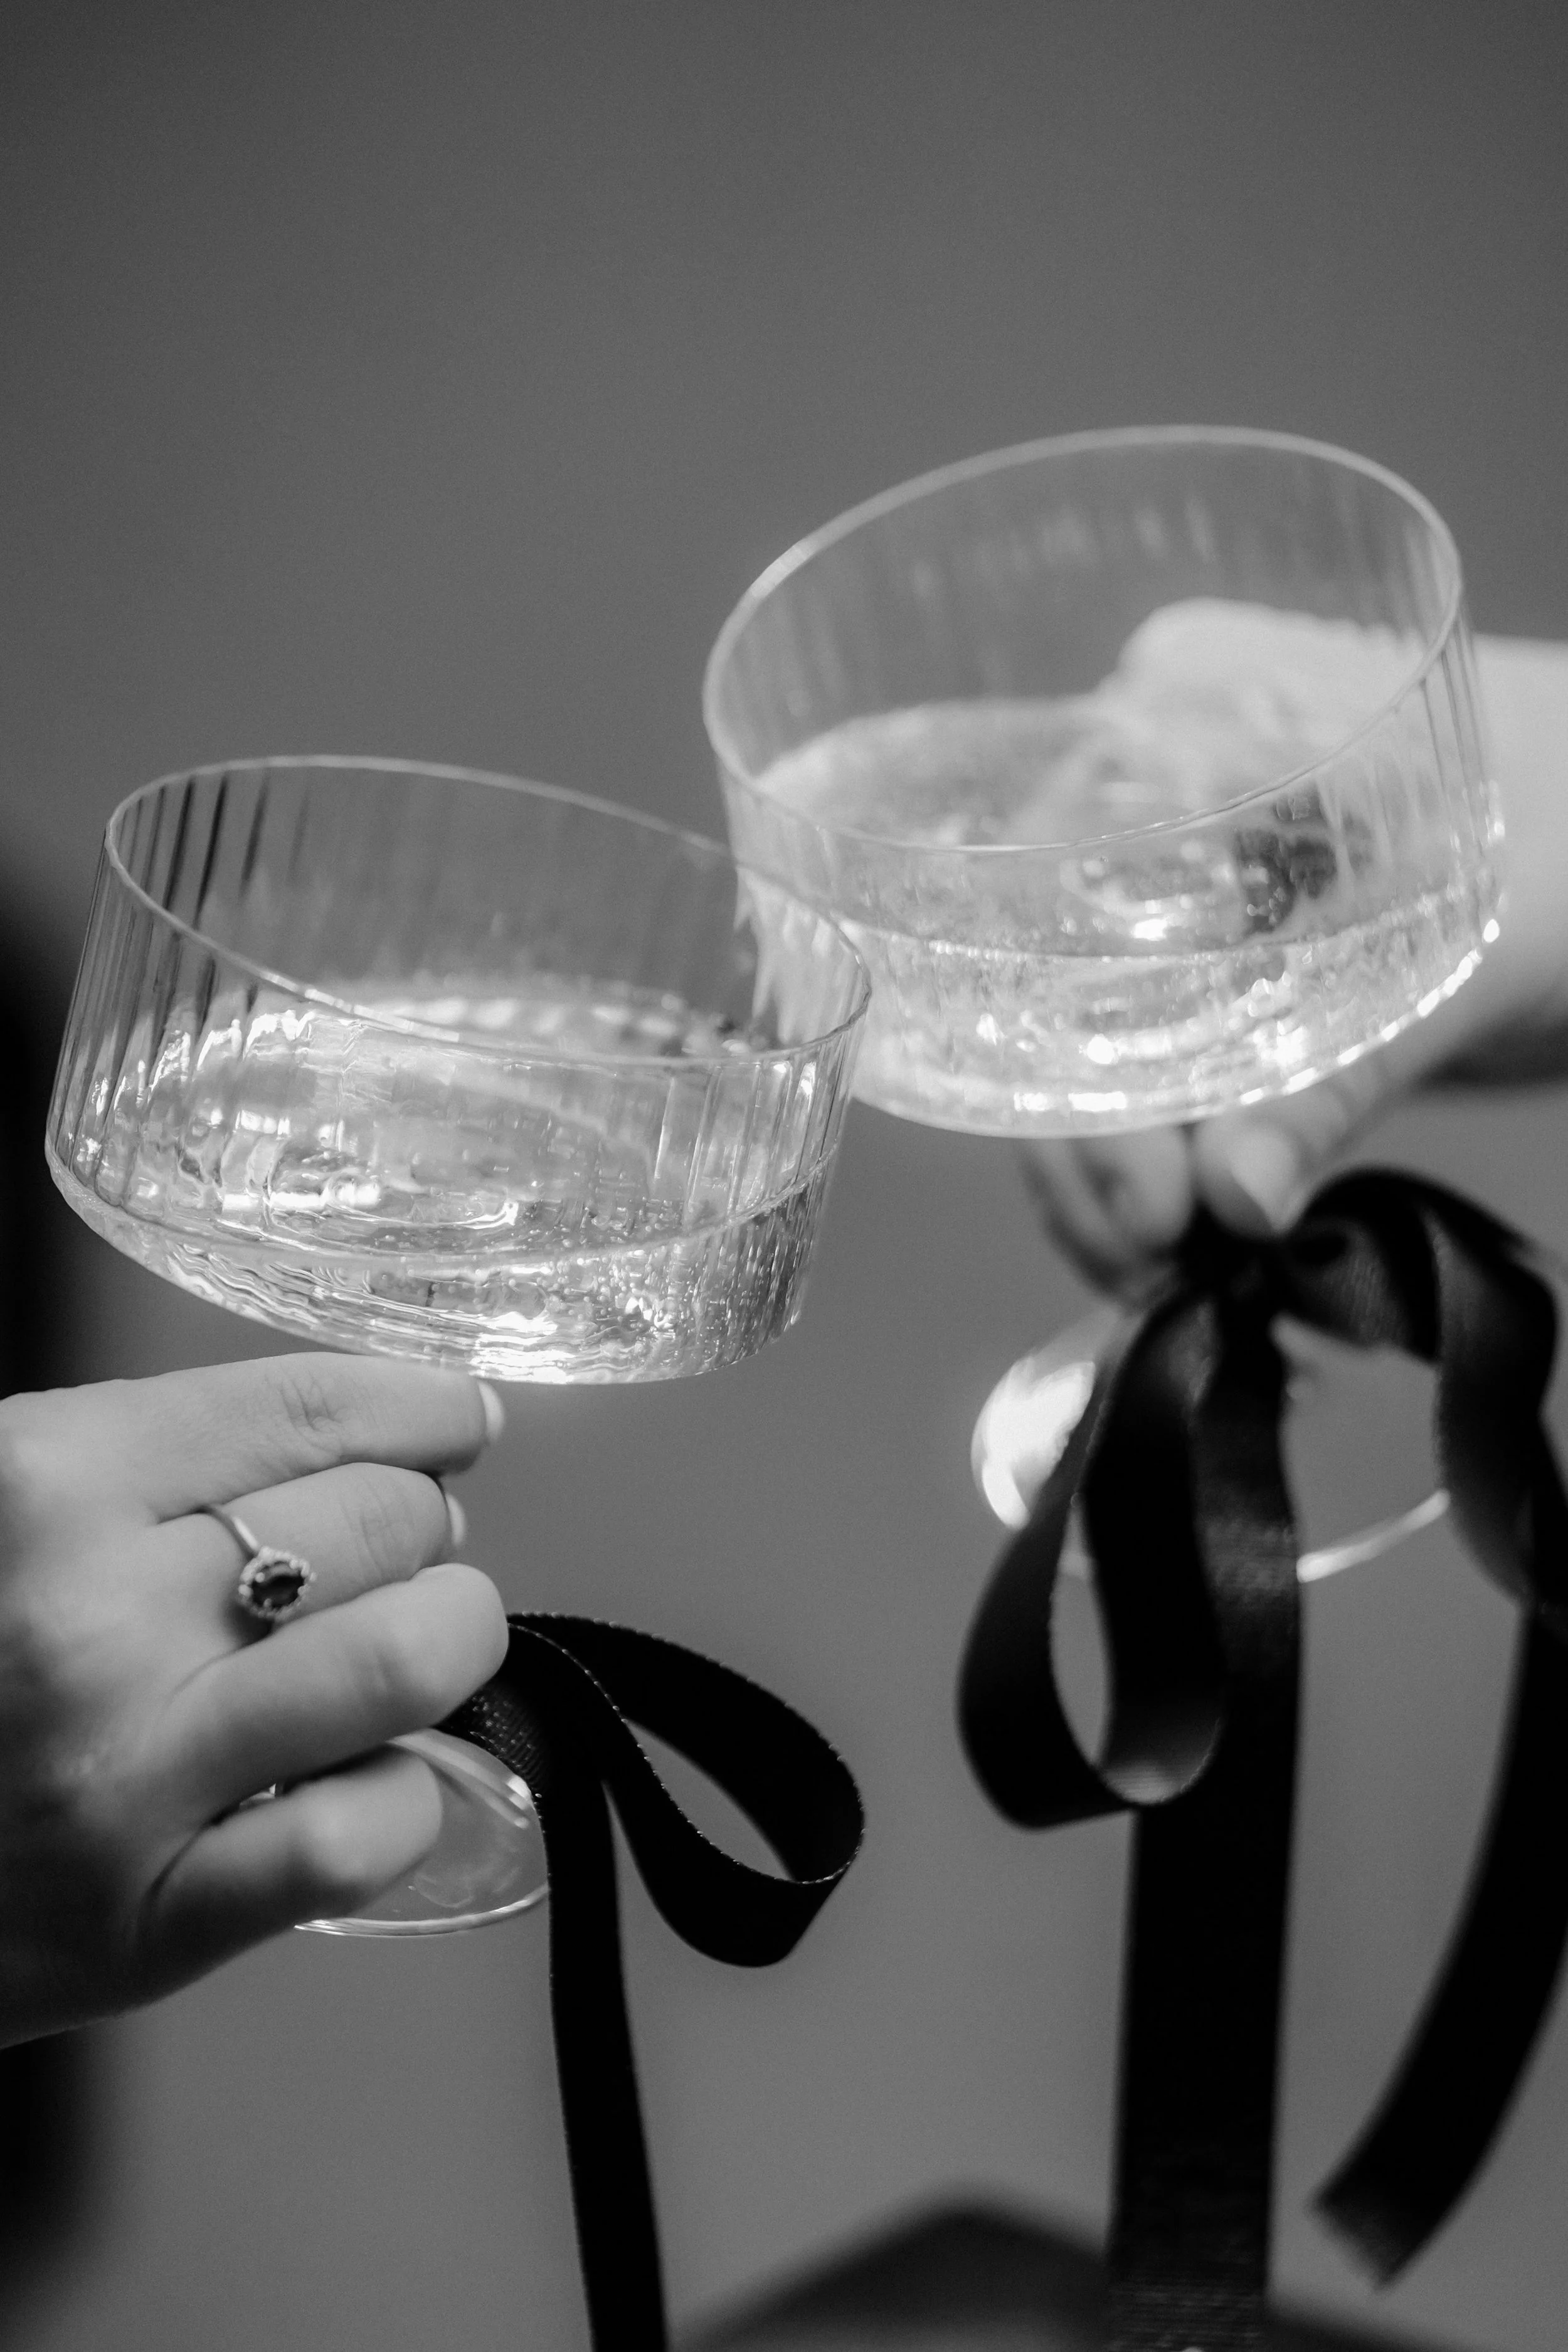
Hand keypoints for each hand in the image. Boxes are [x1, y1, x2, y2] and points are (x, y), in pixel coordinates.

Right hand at [0, 1353, 507, 2045]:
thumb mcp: (11, 1509)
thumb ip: (167, 1465)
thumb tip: (393, 1445)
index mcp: (45, 1482)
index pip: (311, 1409)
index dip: (420, 1412)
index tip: (455, 1423)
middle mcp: (87, 1619)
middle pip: (384, 1521)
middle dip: (421, 1530)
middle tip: (392, 1557)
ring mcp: (124, 1774)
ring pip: (406, 1658)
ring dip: (446, 1641)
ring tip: (413, 1646)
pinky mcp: (153, 1920)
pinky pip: (364, 1835)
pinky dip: (406, 1798)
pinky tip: (369, 1777)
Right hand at [1021, 637, 1567, 1294]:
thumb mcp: (1471, 958)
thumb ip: (1344, 1073)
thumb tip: (1231, 1195)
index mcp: (1192, 720)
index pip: (1053, 912)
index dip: (1066, 1066)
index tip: (1140, 1197)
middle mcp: (1163, 789)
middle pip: (1053, 989)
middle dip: (1083, 1146)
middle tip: (1150, 1259)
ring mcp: (1193, 876)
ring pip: (1091, 1041)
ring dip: (1111, 1172)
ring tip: (1160, 1272)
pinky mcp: (1235, 955)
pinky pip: (1155, 1059)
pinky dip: (1164, 1154)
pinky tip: (1185, 1232)